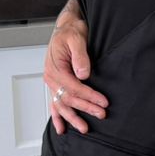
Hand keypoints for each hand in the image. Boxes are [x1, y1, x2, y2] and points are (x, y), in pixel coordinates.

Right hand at [45, 11, 107, 134]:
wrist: (65, 27)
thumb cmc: (71, 31)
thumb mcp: (77, 39)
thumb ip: (80, 56)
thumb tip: (83, 74)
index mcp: (55, 67)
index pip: (73, 87)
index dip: (89, 96)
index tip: (103, 102)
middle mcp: (51, 77)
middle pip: (68, 98)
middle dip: (85, 108)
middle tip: (101, 114)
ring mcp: (52, 82)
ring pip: (61, 104)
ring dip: (72, 117)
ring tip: (84, 128)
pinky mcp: (56, 84)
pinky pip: (55, 103)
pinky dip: (57, 116)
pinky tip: (61, 128)